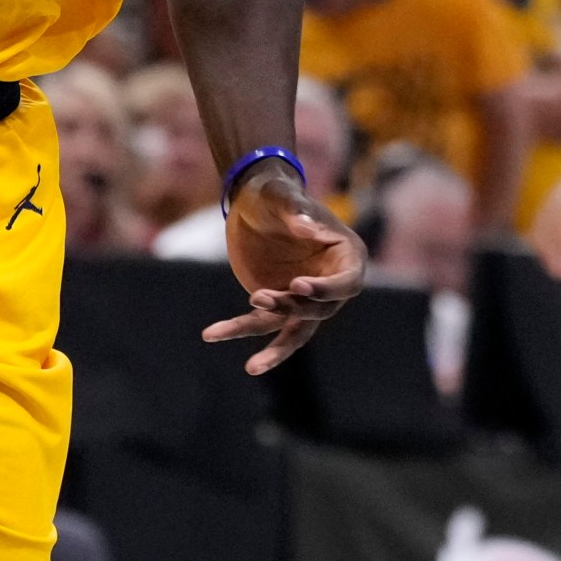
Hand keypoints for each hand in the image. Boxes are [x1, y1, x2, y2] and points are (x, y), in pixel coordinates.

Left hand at [202, 163, 366, 374]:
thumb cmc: (274, 192)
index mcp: (347, 254)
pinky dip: (237, 328)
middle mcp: (331, 282)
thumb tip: (306, 228)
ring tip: (251, 367)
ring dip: (273, 349)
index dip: (326, 289)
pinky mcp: (277, 304)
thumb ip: (295, 208)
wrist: (252, 201)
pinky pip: (261, 322)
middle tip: (259, 296)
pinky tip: (212, 333)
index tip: (297, 286)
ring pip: (294, 331)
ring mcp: (304, 298)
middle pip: (318, 310)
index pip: (347, 282)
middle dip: (291, 307)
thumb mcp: (281, 194)